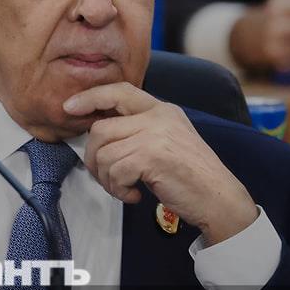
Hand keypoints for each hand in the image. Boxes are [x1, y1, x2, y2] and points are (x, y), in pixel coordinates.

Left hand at [64, 83, 258, 244]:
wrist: (219, 198)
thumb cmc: (192, 177)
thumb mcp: (169, 141)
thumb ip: (140, 131)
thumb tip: (100, 134)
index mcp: (162, 110)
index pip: (120, 91)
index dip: (91, 97)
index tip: (70, 107)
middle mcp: (158, 117)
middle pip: (101, 128)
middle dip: (93, 157)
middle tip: (105, 177)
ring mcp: (155, 135)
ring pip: (104, 153)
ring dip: (107, 179)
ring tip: (124, 188)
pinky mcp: (151, 156)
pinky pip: (114, 171)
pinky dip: (118, 189)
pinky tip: (134, 195)